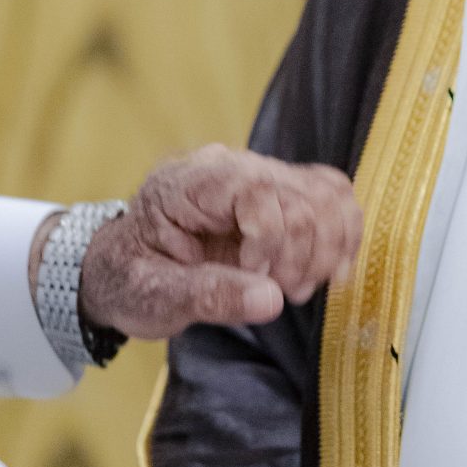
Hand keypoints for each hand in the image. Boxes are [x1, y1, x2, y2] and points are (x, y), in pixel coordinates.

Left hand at [40, 145, 361, 339]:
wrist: (126, 266)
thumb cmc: (132, 280)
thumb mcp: (153, 298)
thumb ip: (207, 297)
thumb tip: (271, 300)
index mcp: (189, 183)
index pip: (258, 191)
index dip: (270, 242)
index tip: (254, 280)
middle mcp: (230, 166)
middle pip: (301, 196)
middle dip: (301, 255)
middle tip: (282, 294)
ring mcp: (260, 174)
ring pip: (327, 194)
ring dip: (327, 249)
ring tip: (297, 287)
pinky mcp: (282, 192)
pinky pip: (332, 198)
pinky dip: (341, 236)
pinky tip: (326, 271)